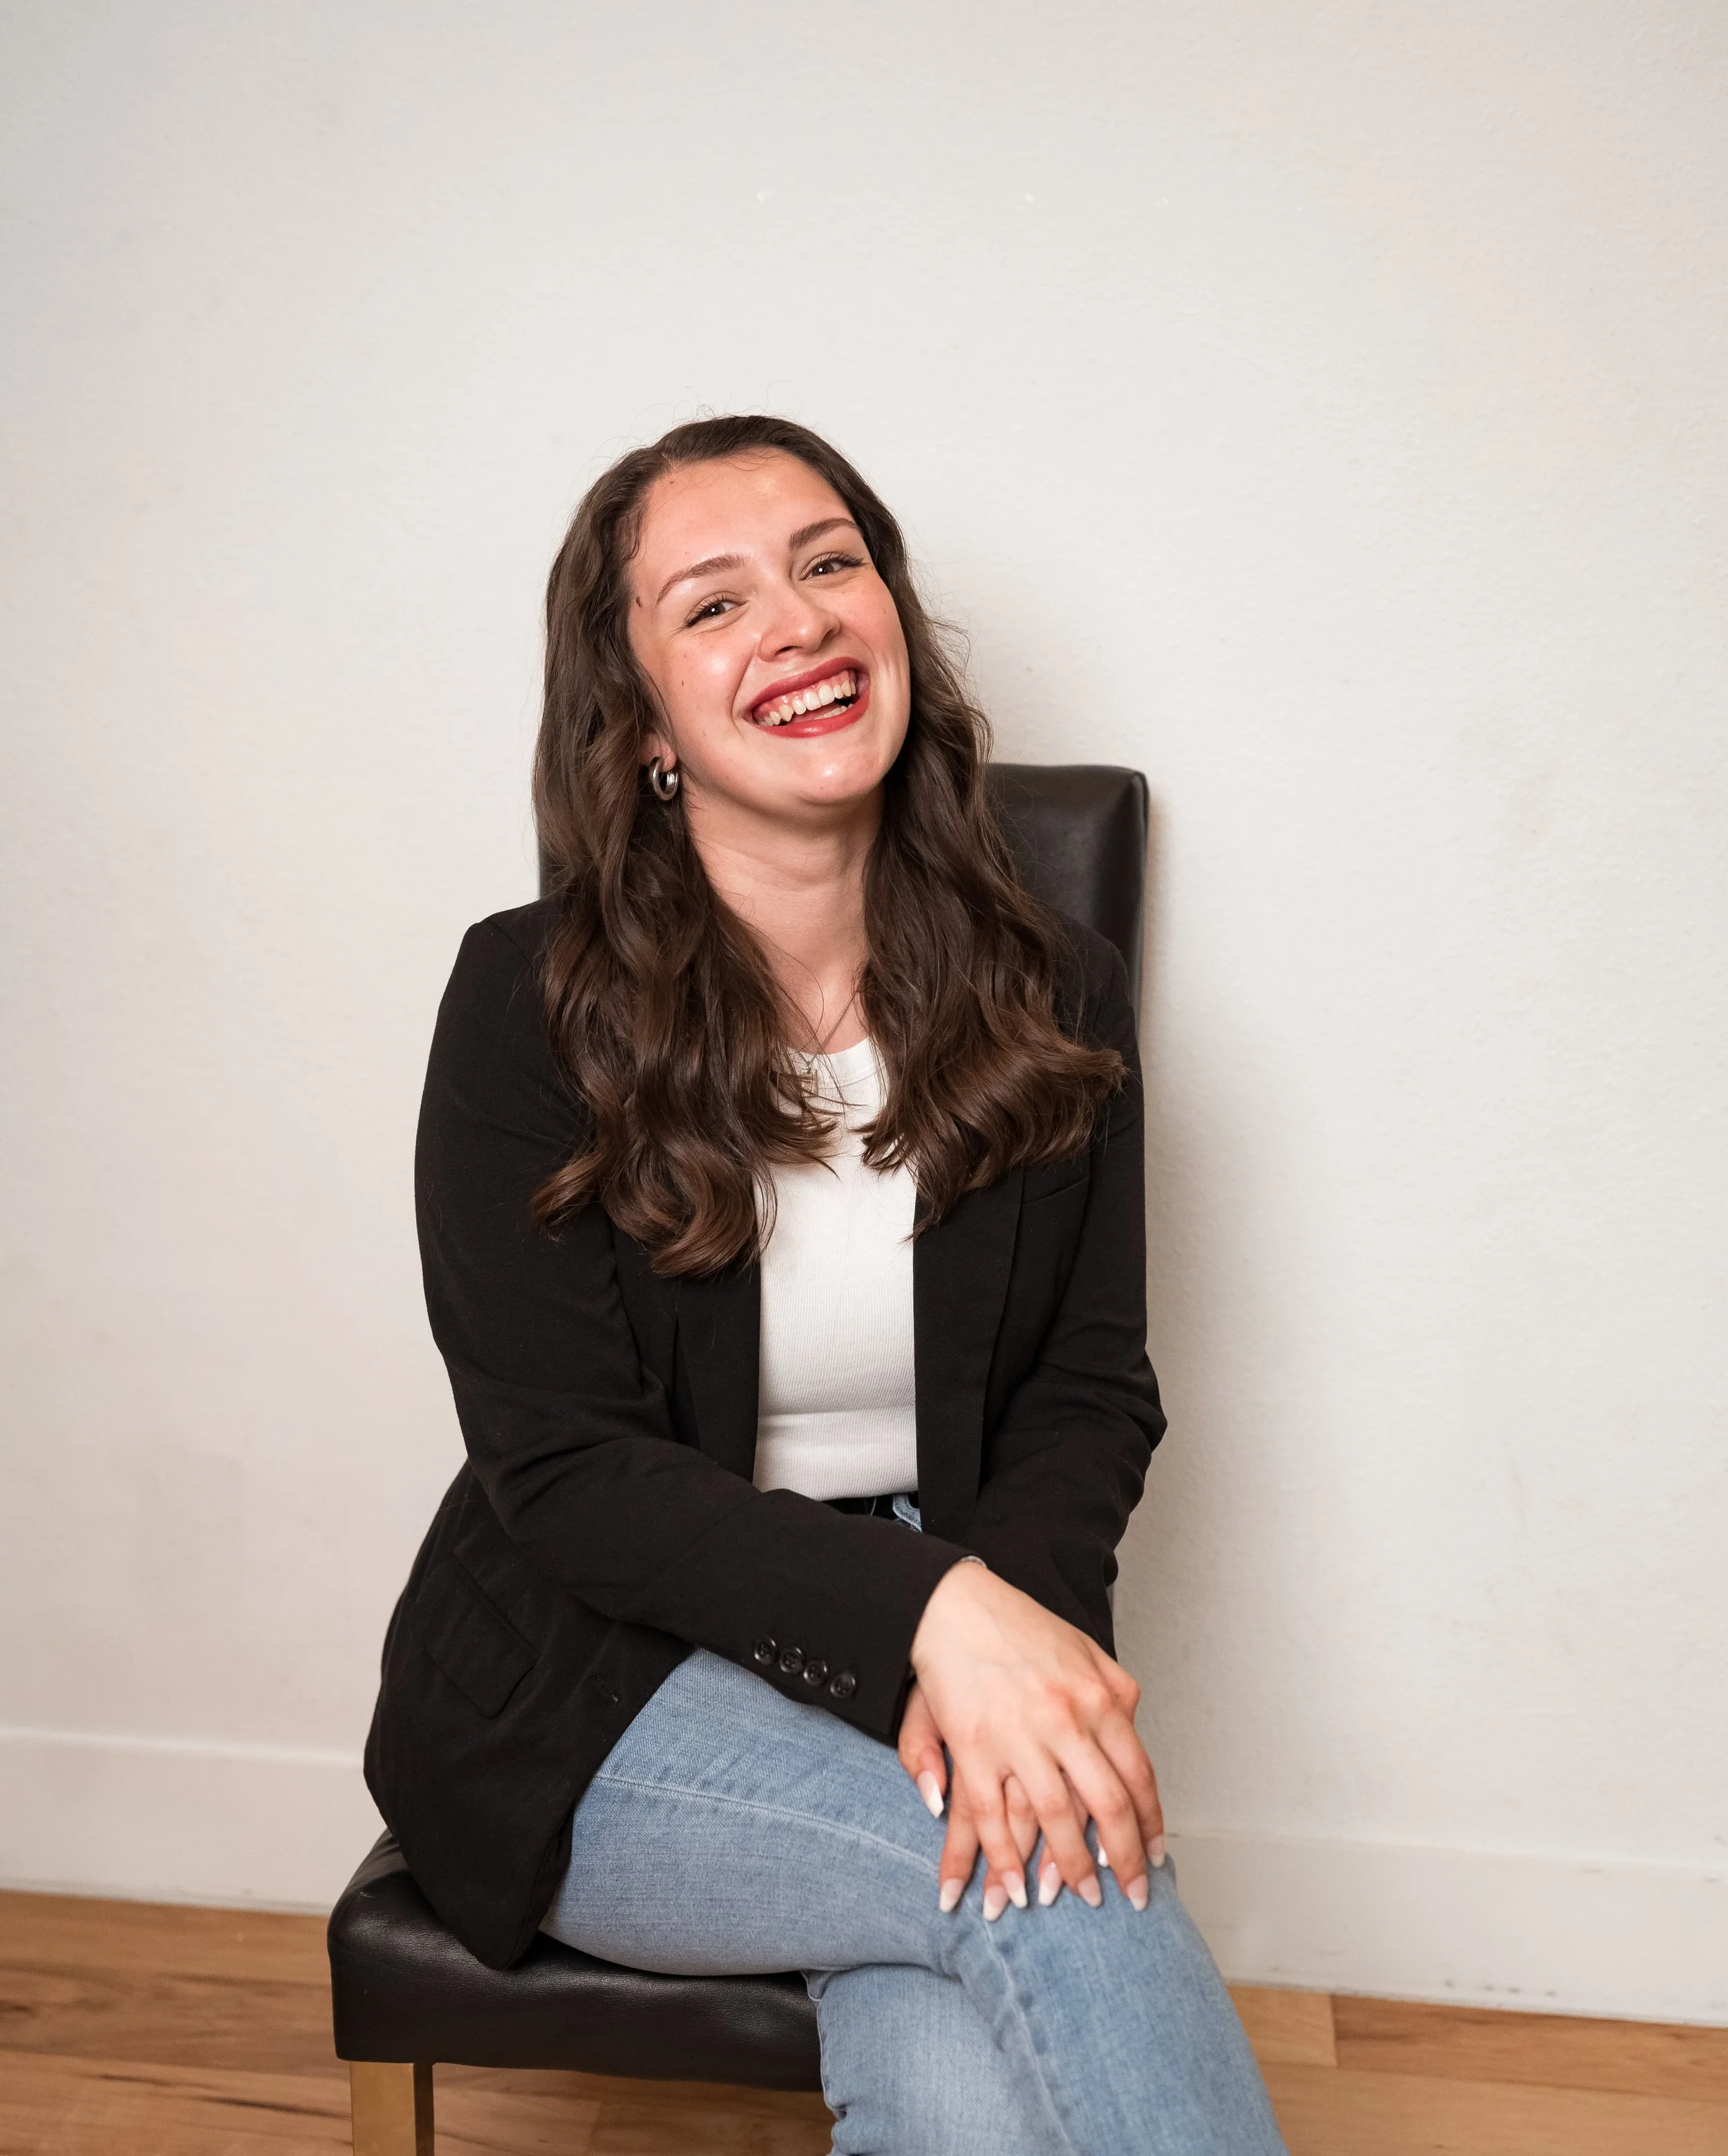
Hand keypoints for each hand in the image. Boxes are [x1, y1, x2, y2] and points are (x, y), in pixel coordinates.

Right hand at [908, 1562, 1164, 1914]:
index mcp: (1099, 1698)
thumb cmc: (1021, 1627)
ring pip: (1056, 1820)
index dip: (1148, 1824)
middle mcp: (1067, 1720)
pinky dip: (1005, 1859)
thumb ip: (1116, 1691)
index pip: (1137, 1776)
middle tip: (1132, 1898)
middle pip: (1107, 1807)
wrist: (955, 1605)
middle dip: (1123, 1862)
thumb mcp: (1085, 1649)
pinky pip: (994, 1817)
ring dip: (1070, 1870)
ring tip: (1082, 1900)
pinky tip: (1014, 1889)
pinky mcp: (975, 1747)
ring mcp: (1021, 1737)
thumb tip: (1132, 1725)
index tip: (1153, 1858)